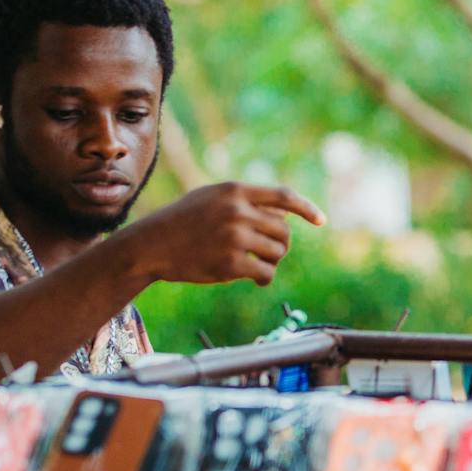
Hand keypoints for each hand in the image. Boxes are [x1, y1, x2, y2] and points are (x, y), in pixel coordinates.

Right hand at [120, 182, 325, 286]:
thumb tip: (283, 213)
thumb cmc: (181, 221)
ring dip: (272, 262)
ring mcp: (234, 237)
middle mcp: (238, 211)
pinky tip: (258, 279)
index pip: (284, 197)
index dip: (306, 208)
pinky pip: (265, 273)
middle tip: (270, 253)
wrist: (150, 245)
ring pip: (277, 252)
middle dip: (282, 243)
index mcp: (235, 190)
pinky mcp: (230, 263)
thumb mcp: (210, 197)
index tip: (321, 221)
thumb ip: (243, 200)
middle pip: (284, 230)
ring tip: (258, 265)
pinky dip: (265, 278)